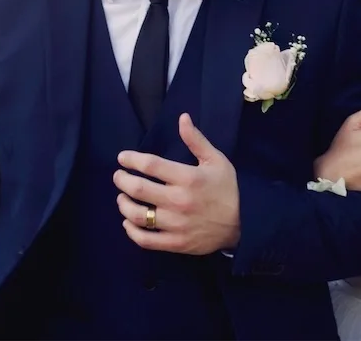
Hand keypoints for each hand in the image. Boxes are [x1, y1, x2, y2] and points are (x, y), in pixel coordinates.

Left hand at [114, 113, 239, 254]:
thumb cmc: (226, 189)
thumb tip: (182, 118)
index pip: (151, 165)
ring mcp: (176, 224)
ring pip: (137, 215)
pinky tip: (128, 222)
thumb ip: (196, 140)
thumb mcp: (216, 160)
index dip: (131, 159)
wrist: (241, 225)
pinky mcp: (175, 242)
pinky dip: (131, 230)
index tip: (122, 158)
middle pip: (138, 189)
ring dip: (123, 204)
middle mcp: (179, 201)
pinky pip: (145, 239)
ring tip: (122, 197)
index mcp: (188, 178)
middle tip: (119, 176)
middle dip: (122, 180)